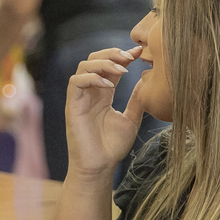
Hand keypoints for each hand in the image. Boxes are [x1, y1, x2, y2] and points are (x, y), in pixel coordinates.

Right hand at [65, 46, 145, 177]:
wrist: (100, 167)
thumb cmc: (112, 147)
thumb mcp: (131, 119)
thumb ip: (136, 100)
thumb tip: (147, 80)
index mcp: (104, 93)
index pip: (111, 66)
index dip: (123, 56)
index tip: (140, 52)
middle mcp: (91, 92)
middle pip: (95, 59)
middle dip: (112, 53)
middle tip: (130, 56)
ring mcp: (80, 98)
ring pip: (84, 66)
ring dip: (103, 62)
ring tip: (121, 69)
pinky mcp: (72, 106)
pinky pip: (76, 82)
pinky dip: (92, 78)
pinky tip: (109, 85)